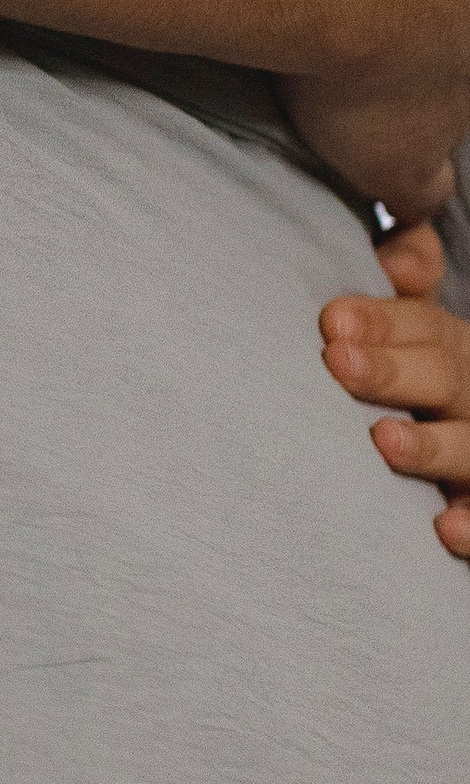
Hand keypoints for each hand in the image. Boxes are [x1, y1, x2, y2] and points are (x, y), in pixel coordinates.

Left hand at [321, 220, 469, 558]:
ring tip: (384, 442)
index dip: (384, 321)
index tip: (331, 321)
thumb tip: (400, 255)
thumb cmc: (414, 389)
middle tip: (339, 363)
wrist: (449, 425)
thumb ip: (401, 293)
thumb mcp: (413, 340)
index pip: (425, 326)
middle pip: (447, 377)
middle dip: (394, 372)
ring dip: (432, 447)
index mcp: (450, 351)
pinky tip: (443, 528)